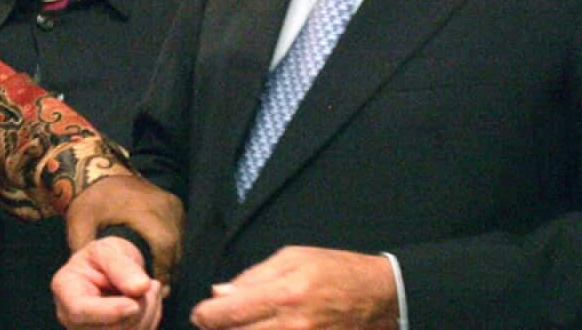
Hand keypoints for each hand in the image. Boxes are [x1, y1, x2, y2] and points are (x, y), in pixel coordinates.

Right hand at [52, 236, 165, 329]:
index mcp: (65, 289)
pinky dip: (151, 319)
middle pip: (108, 329)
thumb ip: (121, 266)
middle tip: (151, 283)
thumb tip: (140, 287)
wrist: (110, 269)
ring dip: (149, 313)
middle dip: (138, 308)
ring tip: (150, 288)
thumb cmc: (103, 257)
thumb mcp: (109, 250)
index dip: (110, 311)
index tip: (134, 304)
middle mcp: (71, 318)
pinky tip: (149, 303)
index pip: (80, 311)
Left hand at [64, 175, 183, 283]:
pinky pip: (179, 231)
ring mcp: (171, 202)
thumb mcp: (80, 226)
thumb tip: (93, 282)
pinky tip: (159, 260)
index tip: (149, 288)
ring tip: (156, 277)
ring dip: (171, 259)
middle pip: (176, 246)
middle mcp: (163, 205)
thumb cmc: (89, 200)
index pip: (164, 246)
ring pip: (180, 239)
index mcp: (143, 210)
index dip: (161, 271)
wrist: (96, 169)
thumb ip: (87, 253)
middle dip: (168, 269)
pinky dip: (172, 247)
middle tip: (154, 288)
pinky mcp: (173, 203)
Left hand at [191, 246, 398, 329]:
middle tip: (214, 322)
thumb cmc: (335, 270)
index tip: (200, 314)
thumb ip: (252, 277)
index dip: (204, 316)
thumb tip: (219, 294)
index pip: (227, 314)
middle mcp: (292, 326)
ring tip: (237, 326)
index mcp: (283, 294)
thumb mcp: (292, 258)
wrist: (381, 297)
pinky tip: (259, 329)